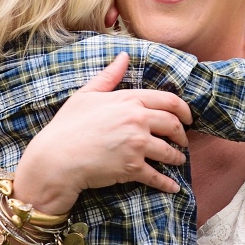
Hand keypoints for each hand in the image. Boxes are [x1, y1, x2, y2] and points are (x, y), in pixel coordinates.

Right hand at [13, 52, 193, 212]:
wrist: (56, 158)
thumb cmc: (67, 125)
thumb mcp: (86, 95)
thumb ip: (109, 76)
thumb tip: (124, 56)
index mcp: (129, 100)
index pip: (169, 101)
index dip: (184, 110)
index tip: (188, 118)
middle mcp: (137, 120)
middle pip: (173, 125)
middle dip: (182, 134)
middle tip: (183, 141)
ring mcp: (136, 145)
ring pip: (168, 152)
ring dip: (177, 158)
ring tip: (178, 161)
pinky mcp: (132, 168)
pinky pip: (157, 176)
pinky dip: (168, 184)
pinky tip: (173, 188)